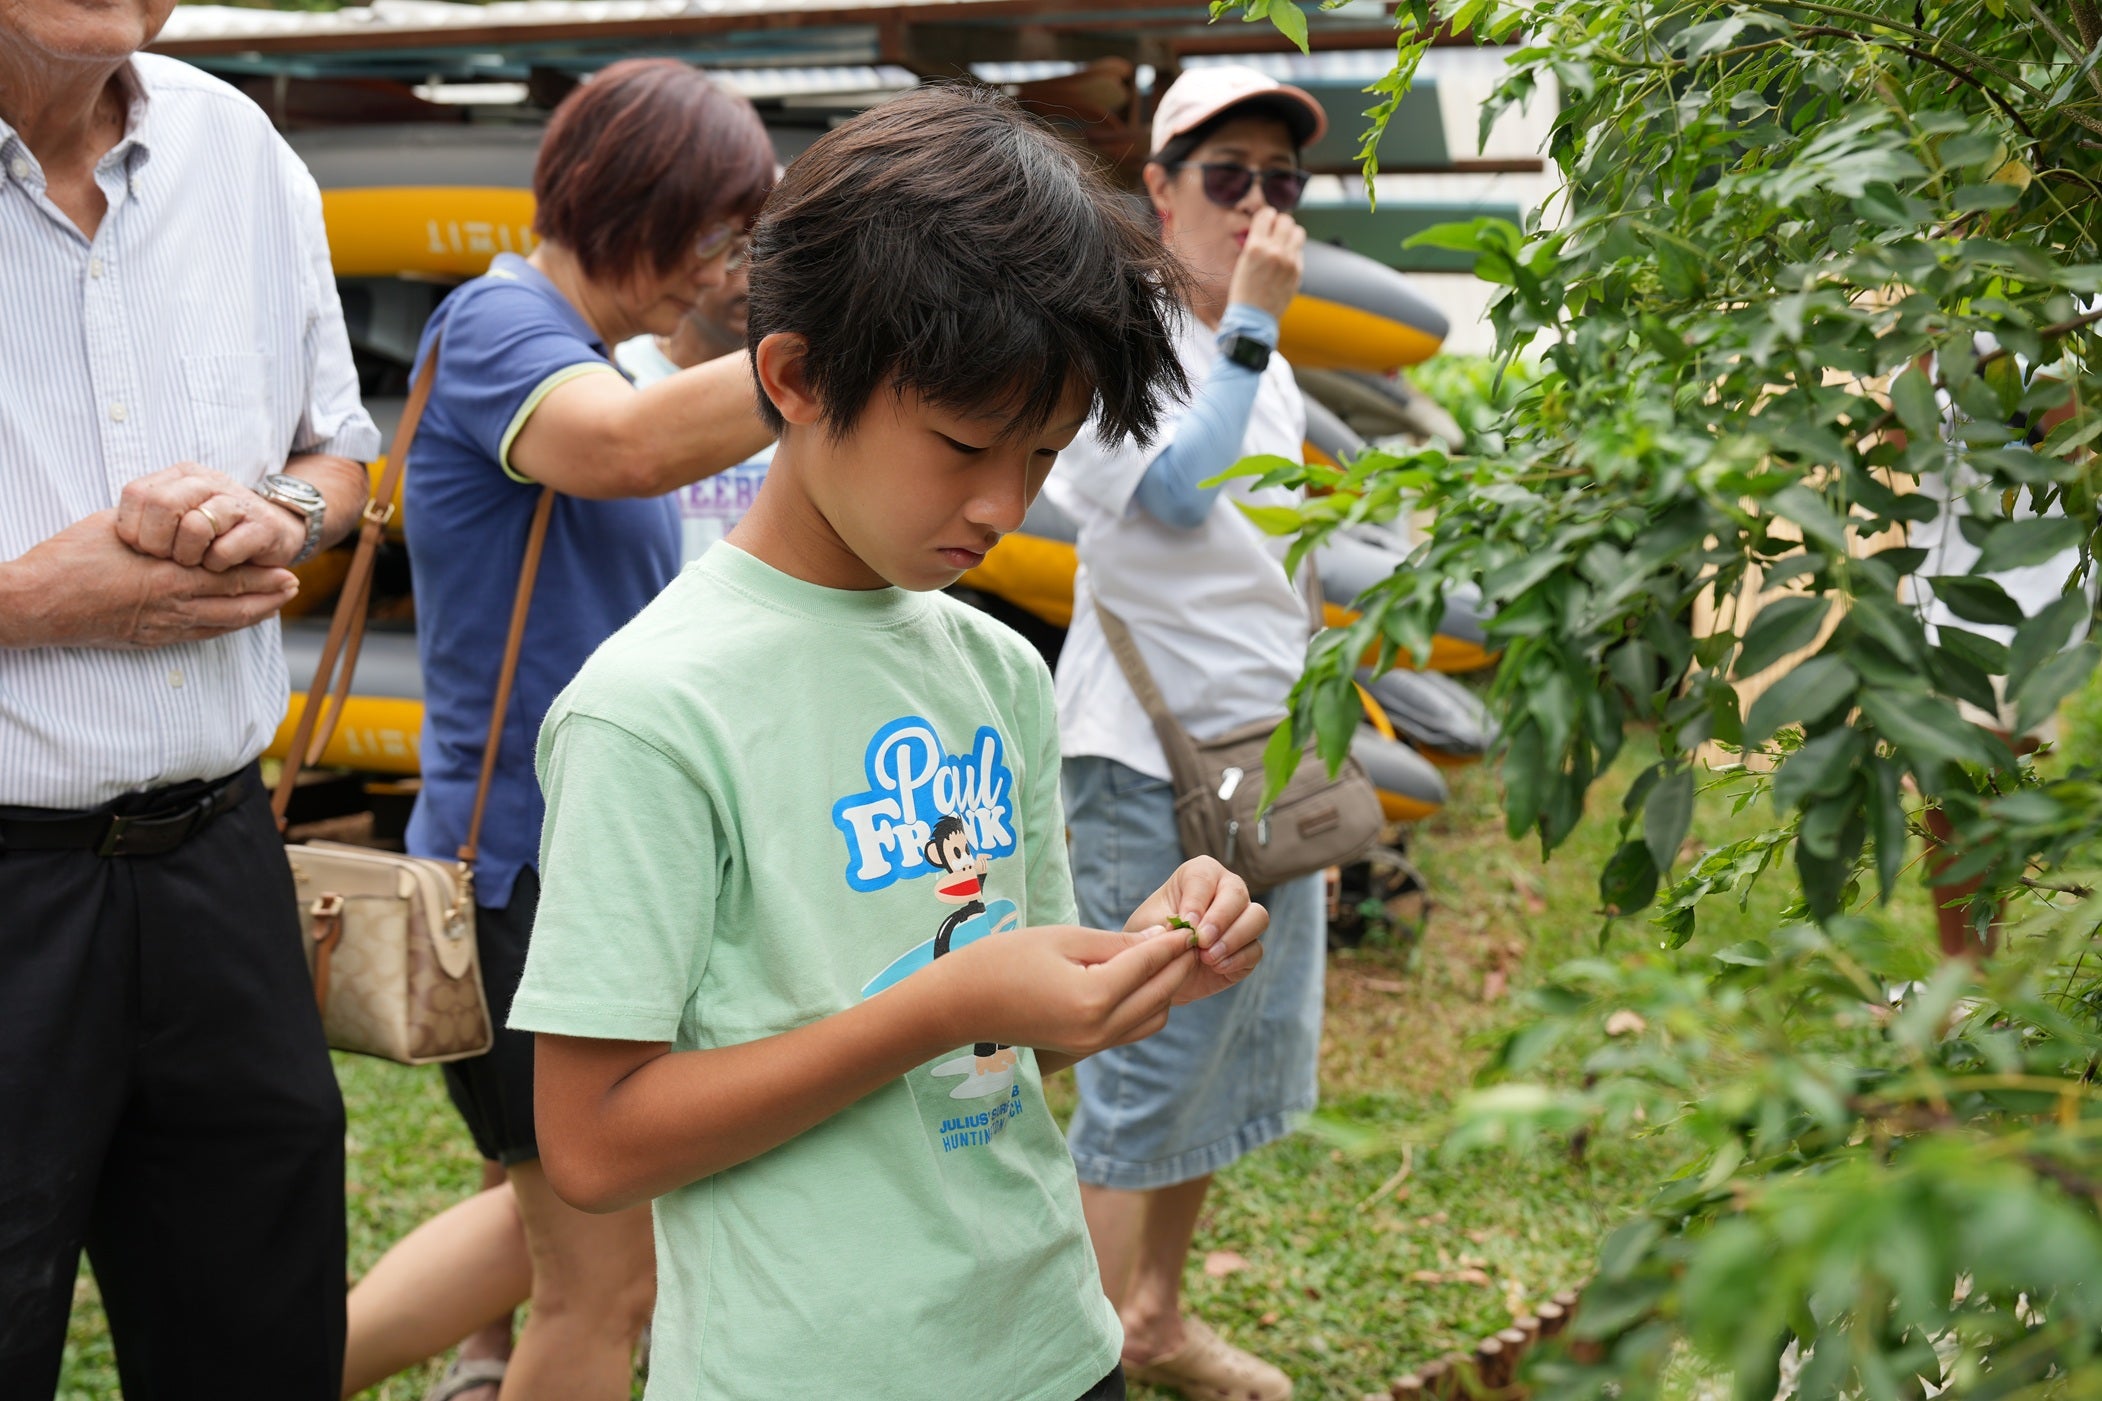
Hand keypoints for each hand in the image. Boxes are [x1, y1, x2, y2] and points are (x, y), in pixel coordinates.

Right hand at [0, 511, 297, 649]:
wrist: (38, 602)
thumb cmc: (71, 559)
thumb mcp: (120, 530)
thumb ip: (157, 531)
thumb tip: (180, 524)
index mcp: (170, 577)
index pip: (230, 576)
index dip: (261, 574)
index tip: (284, 567)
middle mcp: (173, 607)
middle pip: (234, 604)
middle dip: (268, 596)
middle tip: (293, 586)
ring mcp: (161, 628)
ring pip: (220, 624)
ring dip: (252, 615)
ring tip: (275, 606)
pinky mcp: (148, 640)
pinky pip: (197, 637)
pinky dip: (222, 629)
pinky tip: (232, 624)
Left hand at [116, 463, 305, 570]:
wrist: (274, 532)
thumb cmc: (214, 532)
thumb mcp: (177, 516)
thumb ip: (147, 516)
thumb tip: (105, 534)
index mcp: (181, 475)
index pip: (138, 494)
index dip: (133, 528)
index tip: (143, 548)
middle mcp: (208, 481)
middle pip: (163, 505)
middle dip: (158, 542)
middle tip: (167, 559)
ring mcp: (237, 502)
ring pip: (194, 527)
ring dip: (188, 556)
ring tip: (195, 562)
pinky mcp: (262, 526)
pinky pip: (224, 550)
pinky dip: (215, 565)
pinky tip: (219, 566)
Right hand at [932, 925, 1199, 1055]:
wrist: (960, 1005)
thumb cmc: (1004, 959)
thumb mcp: (1062, 939)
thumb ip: (1115, 943)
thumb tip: (1160, 938)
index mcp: (1093, 997)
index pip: (1149, 964)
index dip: (1173, 942)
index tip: (1189, 923)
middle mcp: (1099, 1029)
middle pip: (1162, 995)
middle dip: (1177, 965)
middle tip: (1186, 937)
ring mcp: (1093, 1045)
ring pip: (1154, 1017)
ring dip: (1163, 988)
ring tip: (1159, 957)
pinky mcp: (1085, 1050)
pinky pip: (1132, 1029)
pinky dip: (1144, 1005)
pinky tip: (1136, 979)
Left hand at [1125, 857, 1267, 1003]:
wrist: (1159, 969)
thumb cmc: (1152, 937)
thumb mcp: (1148, 925)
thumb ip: (1165, 922)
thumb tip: (1188, 927)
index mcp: (1200, 875)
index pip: (1205, 877)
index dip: (1197, 901)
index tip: (1186, 924)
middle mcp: (1226, 890)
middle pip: (1238, 894)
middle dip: (1220, 919)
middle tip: (1202, 941)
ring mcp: (1242, 919)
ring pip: (1257, 918)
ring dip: (1234, 938)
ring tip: (1208, 957)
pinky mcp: (1249, 948)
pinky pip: (1256, 949)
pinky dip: (1238, 959)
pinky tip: (1216, 967)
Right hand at [1225, 206, 1304, 321]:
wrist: (1254, 317)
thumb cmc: (1244, 291)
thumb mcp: (1243, 262)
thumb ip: (1256, 242)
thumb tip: (1266, 227)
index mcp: (1256, 247)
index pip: (1267, 214)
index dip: (1266, 215)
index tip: (1266, 220)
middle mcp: (1275, 251)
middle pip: (1286, 219)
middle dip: (1280, 223)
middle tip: (1275, 231)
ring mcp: (1289, 261)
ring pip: (1298, 232)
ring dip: (1291, 234)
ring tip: (1284, 242)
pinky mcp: (1298, 271)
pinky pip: (1299, 251)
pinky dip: (1293, 251)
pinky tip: (1284, 261)